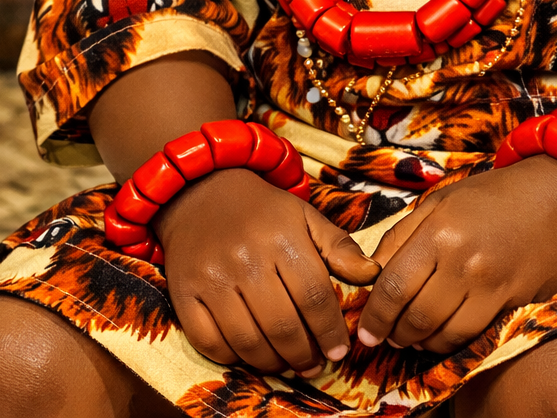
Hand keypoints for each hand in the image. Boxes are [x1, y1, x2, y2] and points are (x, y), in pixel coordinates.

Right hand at [156, 169, 379, 374]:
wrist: (201, 192)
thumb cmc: (262, 211)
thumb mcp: (304, 216)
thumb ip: (339, 246)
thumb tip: (371, 276)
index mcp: (282, 237)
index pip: (314, 297)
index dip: (330, 332)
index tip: (340, 352)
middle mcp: (245, 259)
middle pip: (283, 326)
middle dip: (305, 355)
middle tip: (315, 365)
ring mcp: (211, 279)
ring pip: (248, 342)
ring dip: (274, 363)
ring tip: (288, 364)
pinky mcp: (184, 295)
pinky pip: (211, 344)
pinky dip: (234, 358)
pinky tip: (251, 353)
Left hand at [357, 156, 556, 355]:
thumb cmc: (493, 196)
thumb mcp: (441, 200)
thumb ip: (403, 235)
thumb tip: (372, 273)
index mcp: (440, 230)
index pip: (394, 286)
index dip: (374, 316)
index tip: (365, 330)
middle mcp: (464, 261)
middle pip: (415, 317)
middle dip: (393, 333)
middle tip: (386, 334)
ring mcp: (491, 286)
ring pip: (442, 335)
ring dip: (420, 343)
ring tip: (411, 336)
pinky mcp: (513, 304)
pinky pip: (471, 336)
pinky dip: (449, 341)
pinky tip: (441, 333)